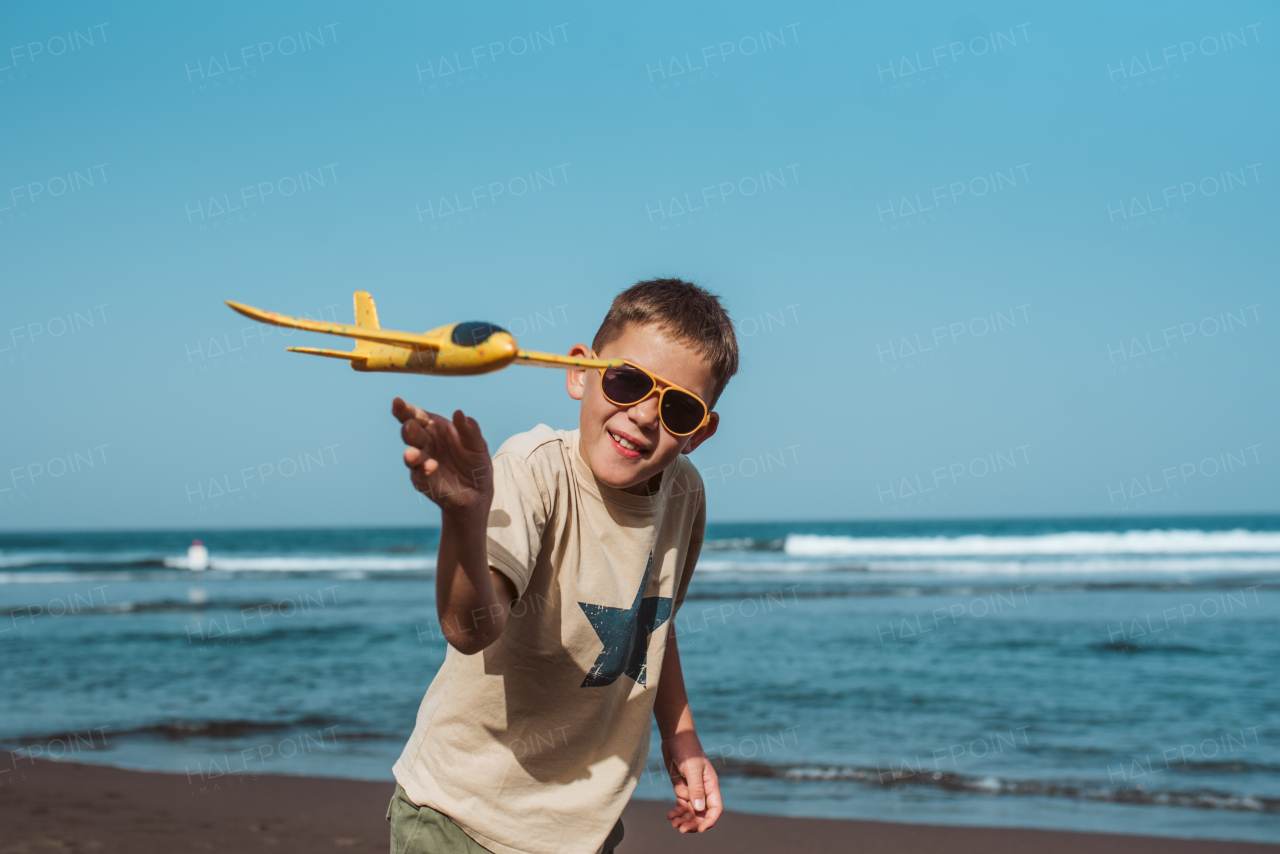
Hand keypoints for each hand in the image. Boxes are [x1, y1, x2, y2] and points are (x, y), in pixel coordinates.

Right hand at [392, 398, 492, 516]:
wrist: (479, 490)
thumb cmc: (474, 461)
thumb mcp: (476, 443)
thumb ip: (469, 429)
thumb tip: (459, 413)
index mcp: (434, 427)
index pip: (416, 415)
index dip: (404, 409)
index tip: (396, 402)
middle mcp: (424, 442)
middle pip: (411, 433)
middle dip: (409, 430)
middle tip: (410, 427)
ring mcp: (422, 462)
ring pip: (411, 456)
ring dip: (411, 455)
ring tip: (413, 453)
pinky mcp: (424, 481)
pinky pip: (421, 475)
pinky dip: (424, 471)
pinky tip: (431, 467)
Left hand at [660, 731, 721, 832]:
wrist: (675, 738)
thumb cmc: (687, 749)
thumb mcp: (692, 769)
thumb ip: (696, 788)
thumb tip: (699, 809)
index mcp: (711, 785)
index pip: (715, 809)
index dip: (709, 821)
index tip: (700, 829)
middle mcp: (703, 790)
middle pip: (702, 814)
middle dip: (694, 824)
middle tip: (681, 829)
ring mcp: (692, 790)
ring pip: (691, 812)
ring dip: (684, 820)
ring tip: (673, 824)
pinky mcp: (681, 789)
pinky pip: (681, 806)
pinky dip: (677, 813)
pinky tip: (669, 816)